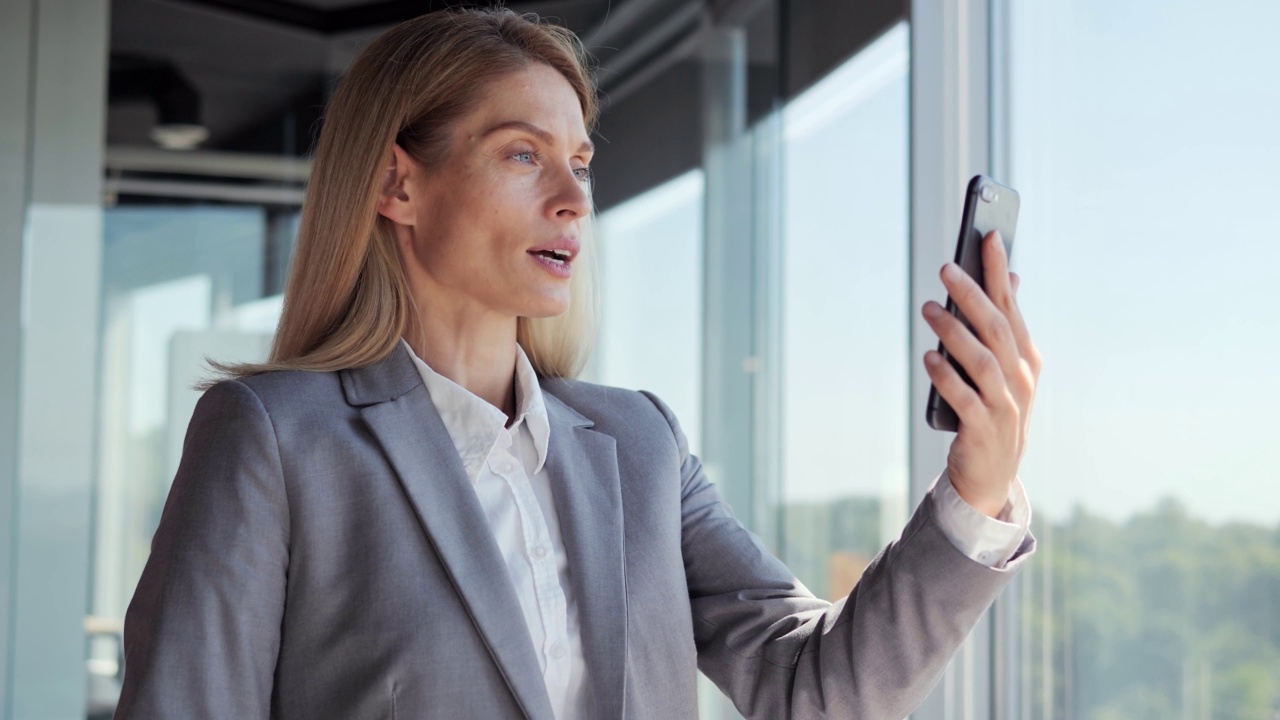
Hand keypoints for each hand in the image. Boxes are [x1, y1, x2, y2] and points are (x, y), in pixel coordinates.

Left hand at [921, 231, 1041, 517]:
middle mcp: (1020, 377)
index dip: (999, 271)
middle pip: (996, 328)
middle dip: (973, 294)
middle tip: (947, 269)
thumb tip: (1009, 277)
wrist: (993, 472)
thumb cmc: (993, 409)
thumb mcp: (1005, 367)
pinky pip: (964, 397)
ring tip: (928, 310)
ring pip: (981, 360)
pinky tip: (929, 357)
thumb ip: (1004, 325)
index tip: (988, 236)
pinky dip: (946, 376)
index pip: (1011, 305)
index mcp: (1026, 357)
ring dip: (953, 332)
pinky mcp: (984, 428)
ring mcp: (1005, 404)